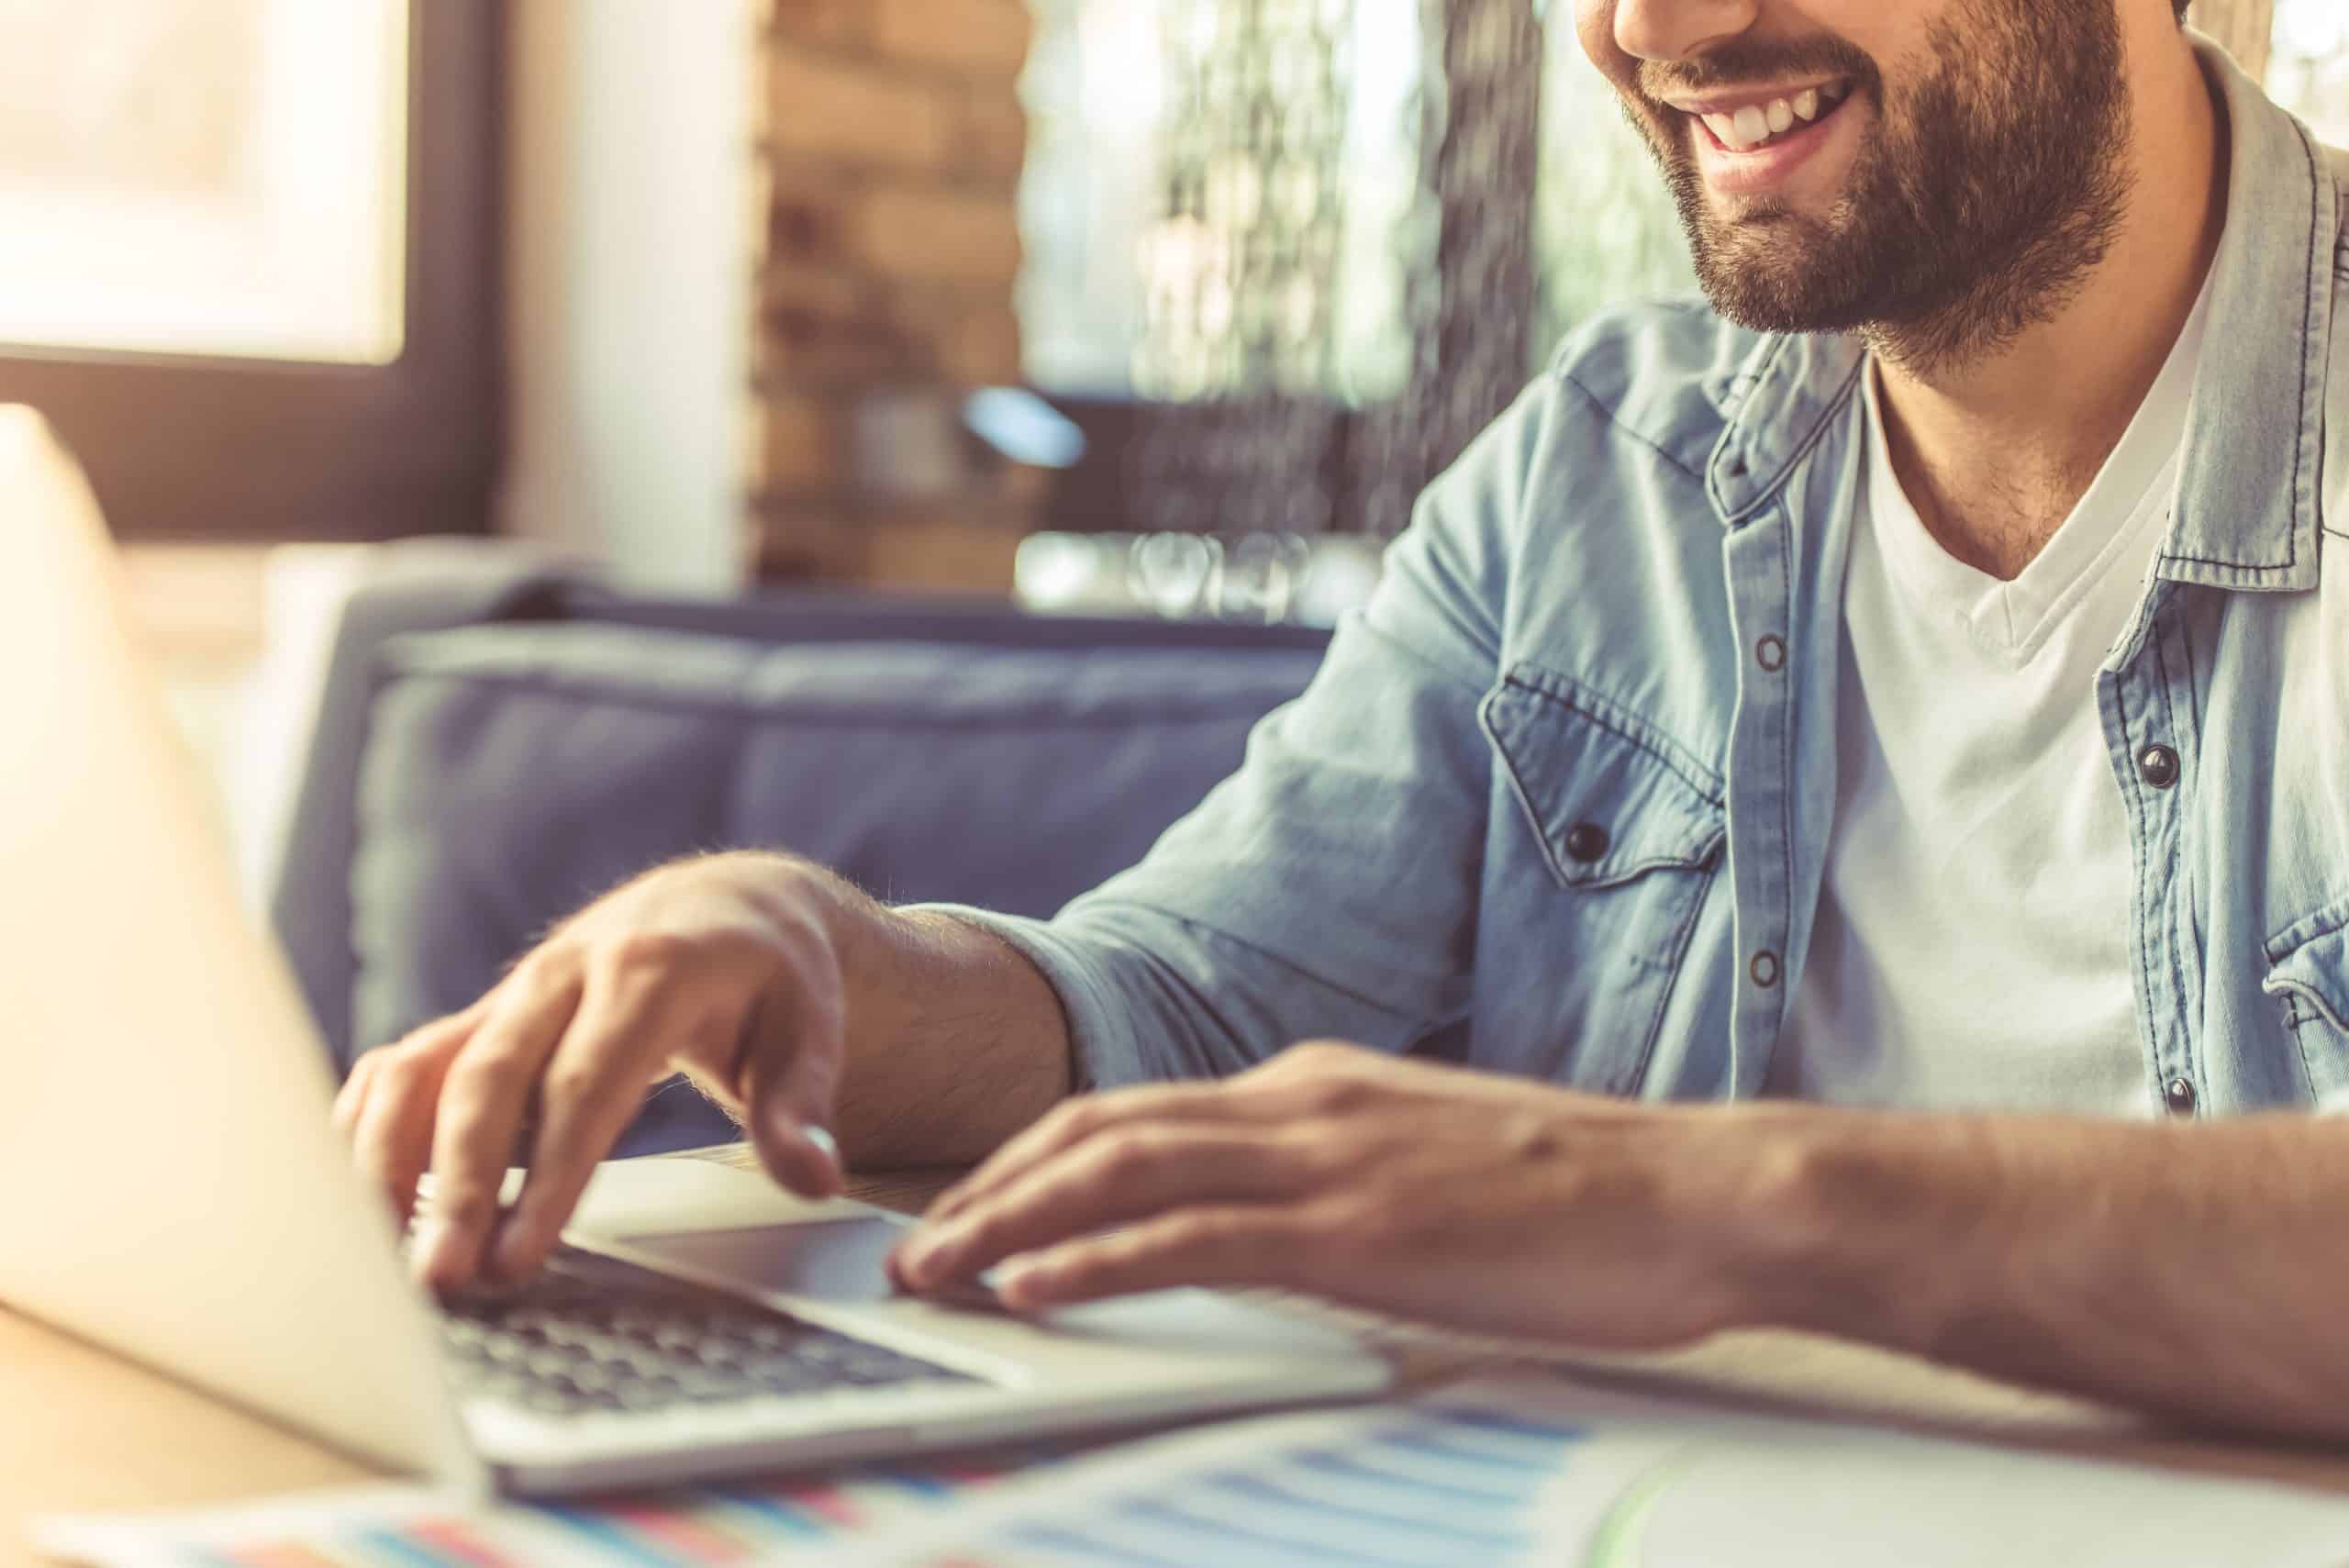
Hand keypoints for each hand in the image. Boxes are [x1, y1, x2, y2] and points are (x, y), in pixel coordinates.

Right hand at [333, 853, 855, 1290]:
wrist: (724, 903)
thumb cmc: (769, 975)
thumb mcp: (811, 1028)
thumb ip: (804, 1107)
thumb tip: (816, 1179)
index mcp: (650, 970)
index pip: (586, 1083)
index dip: (550, 1174)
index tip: (521, 1257)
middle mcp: (565, 973)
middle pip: (490, 1080)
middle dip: (460, 1186)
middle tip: (439, 1282)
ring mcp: (514, 995)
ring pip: (423, 1065)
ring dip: (390, 1157)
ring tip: (374, 1251)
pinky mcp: (484, 1018)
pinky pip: (405, 1063)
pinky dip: (369, 1125)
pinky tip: (358, 1198)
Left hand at [888, 1042, 1792, 1348]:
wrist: (1699, 1193)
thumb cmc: (1585, 1198)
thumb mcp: (1434, 1169)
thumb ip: (1341, 1178)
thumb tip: (1269, 1225)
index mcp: (1316, 1087)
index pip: (1137, 1112)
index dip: (1035, 1159)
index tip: (971, 1208)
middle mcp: (1301, 1102)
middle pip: (1099, 1127)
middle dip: (989, 1186)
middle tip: (913, 1250)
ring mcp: (1325, 1159)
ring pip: (1120, 1170)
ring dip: (1009, 1221)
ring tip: (934, 1272)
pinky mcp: (1356, 1228)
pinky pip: (1193, 1239)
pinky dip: (1096, 1259)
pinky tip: (1034, 1287)